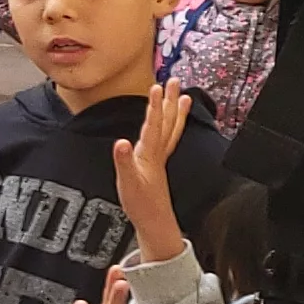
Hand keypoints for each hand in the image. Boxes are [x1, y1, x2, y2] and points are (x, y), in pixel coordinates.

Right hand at [116, 77, 191, 266]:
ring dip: (175, 111)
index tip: (156, 86)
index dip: (154, 106)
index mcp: (150, 154)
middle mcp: (158, 153)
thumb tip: (121, 141)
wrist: (154, 223)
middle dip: (169, 100)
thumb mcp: (127, 183)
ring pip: (171, 129)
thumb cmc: (141, 204)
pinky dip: (172, 127)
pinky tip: (170, 124)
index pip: (153, 125)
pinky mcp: (158, 165)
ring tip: (182, 96)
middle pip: (167, 122)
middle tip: (173, 80)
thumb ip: (124, 162)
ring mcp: (160, 159)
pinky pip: (169, 139)